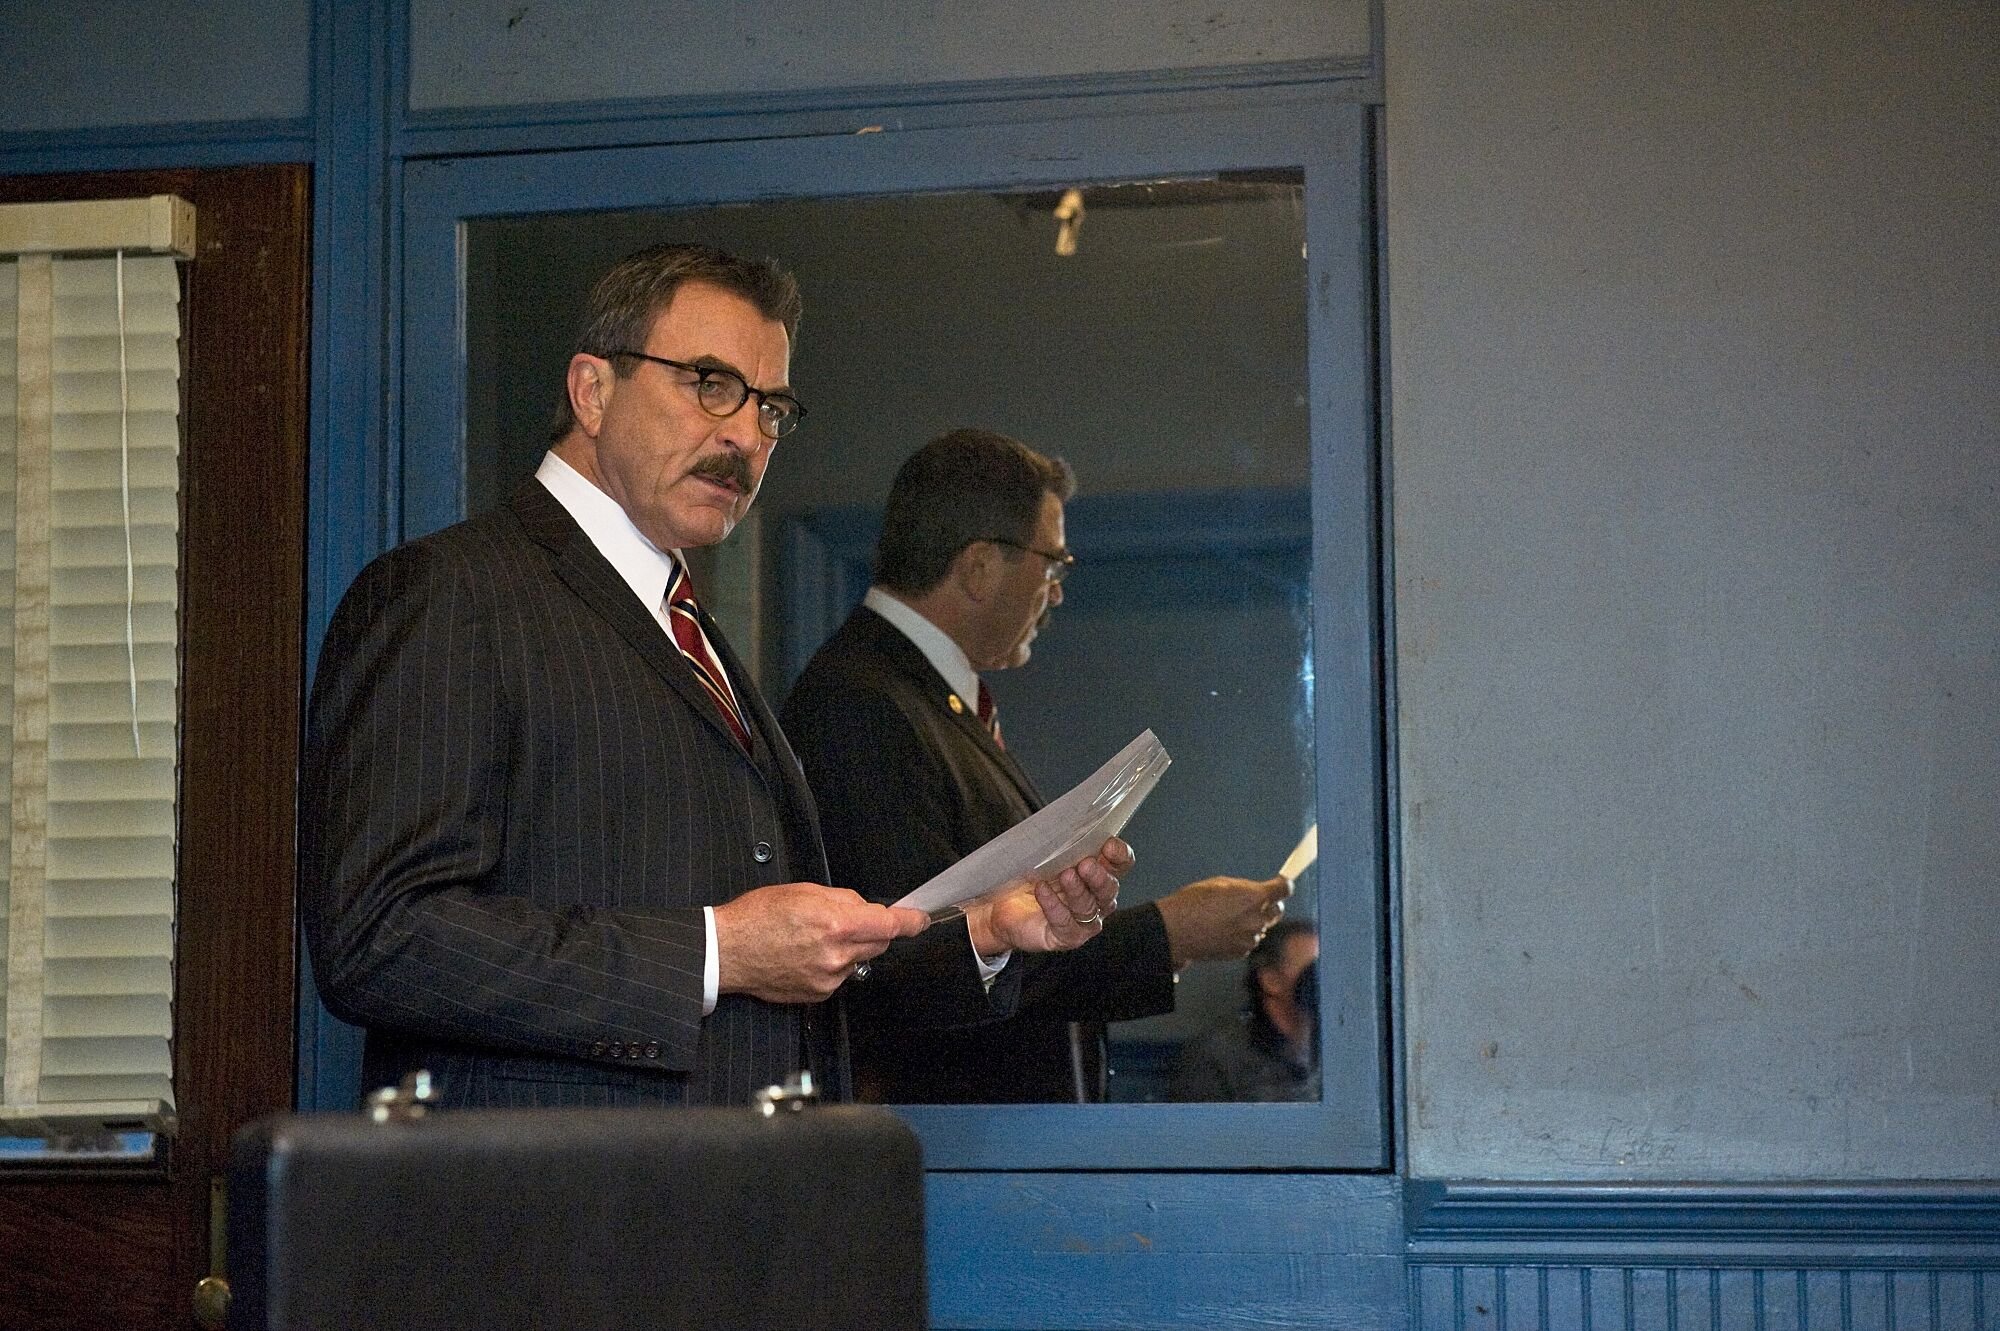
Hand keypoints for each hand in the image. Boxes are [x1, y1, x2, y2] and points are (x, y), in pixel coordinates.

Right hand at [713, 881, 928, 1003]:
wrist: (727, 951)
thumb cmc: (757, 917)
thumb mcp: (803, 891)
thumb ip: (842, 899)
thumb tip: (865, 908)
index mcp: (836, 924)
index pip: (889, 925)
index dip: (910, 922)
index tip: (920, 919)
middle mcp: (836, 955)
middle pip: (879, 944)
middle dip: (871, 931)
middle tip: (842, 920)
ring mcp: (828, 979)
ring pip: (858, 960)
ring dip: (849, 948)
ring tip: (814, 938)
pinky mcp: (818, 994)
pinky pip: (840, 976)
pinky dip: (833, 964)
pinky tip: (806, 955)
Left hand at [965, 836, 1132, 955]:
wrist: (1003, 908)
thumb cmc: (1030, 878)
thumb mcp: (1046, 857)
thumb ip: (1062, 846)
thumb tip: (1064, 826)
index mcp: (1100, 873)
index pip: (1121, 864)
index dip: (1119, 854)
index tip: (1108, 845)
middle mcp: (1098, 899)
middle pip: (1109, 888)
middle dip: (1099, 876)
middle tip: (1085, 864)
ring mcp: (1085, 921)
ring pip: (1089, 907)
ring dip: (1077, 890)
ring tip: (1064, 876)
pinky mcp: (1067, 937)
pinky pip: (1065, 923)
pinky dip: (1053, 906)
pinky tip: (1042, 891)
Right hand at [1155, 874, 1290, 968]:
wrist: (1175, 931)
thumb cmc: (1192, 904)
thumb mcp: (1220, 884)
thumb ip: (1244, 888)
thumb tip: (1253, 892)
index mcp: (1254, 897)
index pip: (1284, 889)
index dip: (1283, 884)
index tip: (1281, 883)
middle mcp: (1257, 919)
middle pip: (1277, 910)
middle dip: (1268, 905)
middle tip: (1250, 901)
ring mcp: (1250, 938)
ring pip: (1262, 927)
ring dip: (1252, 921)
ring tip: (1227, 917)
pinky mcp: (1241, 952)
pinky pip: (1249, 941)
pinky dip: (1242, 935)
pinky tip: (1223, 930)